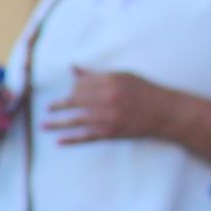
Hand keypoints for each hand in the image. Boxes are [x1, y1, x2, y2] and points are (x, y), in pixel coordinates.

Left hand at [42, 68, 179, 146]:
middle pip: (76, 101)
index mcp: (110, 81)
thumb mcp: (123, 77)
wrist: (167, 113)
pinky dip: (72, 140)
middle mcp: (107, 98)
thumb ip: (96, 74)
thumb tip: (72, 68)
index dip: (74, 89)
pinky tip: (58, 141)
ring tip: (43, 125)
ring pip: (76, 120)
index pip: (81, 85)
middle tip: (49, 108)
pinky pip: (87, 137)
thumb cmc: (145, 91)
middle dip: (60, 105)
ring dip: (57, 124)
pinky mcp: (112, 133)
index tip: (71, 93)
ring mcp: (109, 117)